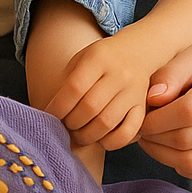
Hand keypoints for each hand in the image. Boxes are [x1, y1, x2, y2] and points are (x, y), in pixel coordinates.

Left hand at [44, 31, 162, 150]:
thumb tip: (49, 112)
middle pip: (90, 107)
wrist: (137, 50)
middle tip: (65, 125)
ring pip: (107, 122)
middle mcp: (118, 74)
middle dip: (71, 122)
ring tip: (79, 134)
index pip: (75, 87)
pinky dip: (112, 142)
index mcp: (98, 58)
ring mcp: (133, 91)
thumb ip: (67, 80)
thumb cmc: (101, 59)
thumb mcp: (81, 58)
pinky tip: (101, 139)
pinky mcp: (142, 106)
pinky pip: (128, 132)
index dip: (58, 107)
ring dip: (87, 135)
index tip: (49, 115)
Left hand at [138, 26, 191, 186]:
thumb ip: (173, 72)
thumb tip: (150, 100)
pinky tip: (176, 149)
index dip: (157, 119)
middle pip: (189, 141)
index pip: (189, 112)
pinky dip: (185, 167)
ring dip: (165, 156)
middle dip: (155, 139)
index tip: (143, 115)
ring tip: (155, 138)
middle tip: (143, 128)